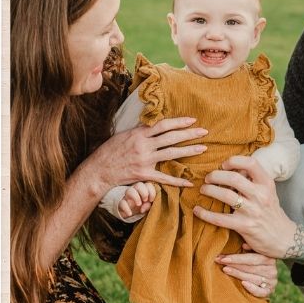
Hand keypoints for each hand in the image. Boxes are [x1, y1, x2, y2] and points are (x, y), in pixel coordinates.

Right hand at [83, 116, 207, 194]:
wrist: (99, 170)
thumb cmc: (109, 152)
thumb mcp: (123, 135)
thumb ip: (140, 131)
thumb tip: (153, 125)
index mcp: (139, 134)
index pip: (163, 125)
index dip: (179, 122)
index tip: (192, 120)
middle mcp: (143, 145)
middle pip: (171, 137)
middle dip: (189, 134)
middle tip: (205, 132)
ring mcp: (145, 160)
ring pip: (171, 154)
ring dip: (189, 151)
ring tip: (203, 148)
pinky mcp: (144, 175)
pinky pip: (164, 177)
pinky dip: (177, 180)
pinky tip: (189, 181)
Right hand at [115, 181, 158, 220]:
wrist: (129, 213)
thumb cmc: (141, 207)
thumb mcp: (147, 206)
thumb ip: (148, 205)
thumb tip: (143, 207)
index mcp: (144, 190)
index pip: (148, 185)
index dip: (151, 192)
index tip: (151, 200)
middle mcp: (135, 191)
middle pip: (139, 185)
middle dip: (144, 192)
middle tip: (145, 200)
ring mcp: (128, 197)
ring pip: (129, 191)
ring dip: (135, 197)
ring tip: (139, 204)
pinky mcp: (121, 204)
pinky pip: (122, 203)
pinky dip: (126, 208)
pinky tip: (130, 214)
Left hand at [194, 152, 297, 256]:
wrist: (284, 238)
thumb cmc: (271, 212)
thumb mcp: (268, 192)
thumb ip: (253, 180)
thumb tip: (232, 168)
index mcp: (266, 184)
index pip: (250, 163)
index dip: (233, 161)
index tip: (223, 165)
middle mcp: (261, 195)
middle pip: (234, 178)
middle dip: (215, 176)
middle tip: (208, 178)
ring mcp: (253, 211)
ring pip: (226, 196)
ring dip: (210, 190)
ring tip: (203, 190)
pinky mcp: (244, 226)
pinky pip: (220, 218)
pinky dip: (205, 213)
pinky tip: (198, 210)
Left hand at [216, 250, 279, 298]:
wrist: (258, 279)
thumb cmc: (250, 263)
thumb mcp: (251, 254)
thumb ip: (249, 249)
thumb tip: (244, 245)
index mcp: (269, 258)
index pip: (252, 258)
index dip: (237, 258)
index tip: (223, 257)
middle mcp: (272, 270)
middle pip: (251, 268)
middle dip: (234, 264)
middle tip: (220, 261)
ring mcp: (271, 281)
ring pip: (253, 278)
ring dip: (238, 274)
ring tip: (225, 270)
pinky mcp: (269, 291)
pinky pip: (261, 292)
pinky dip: (252, 288)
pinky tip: (243, 284)